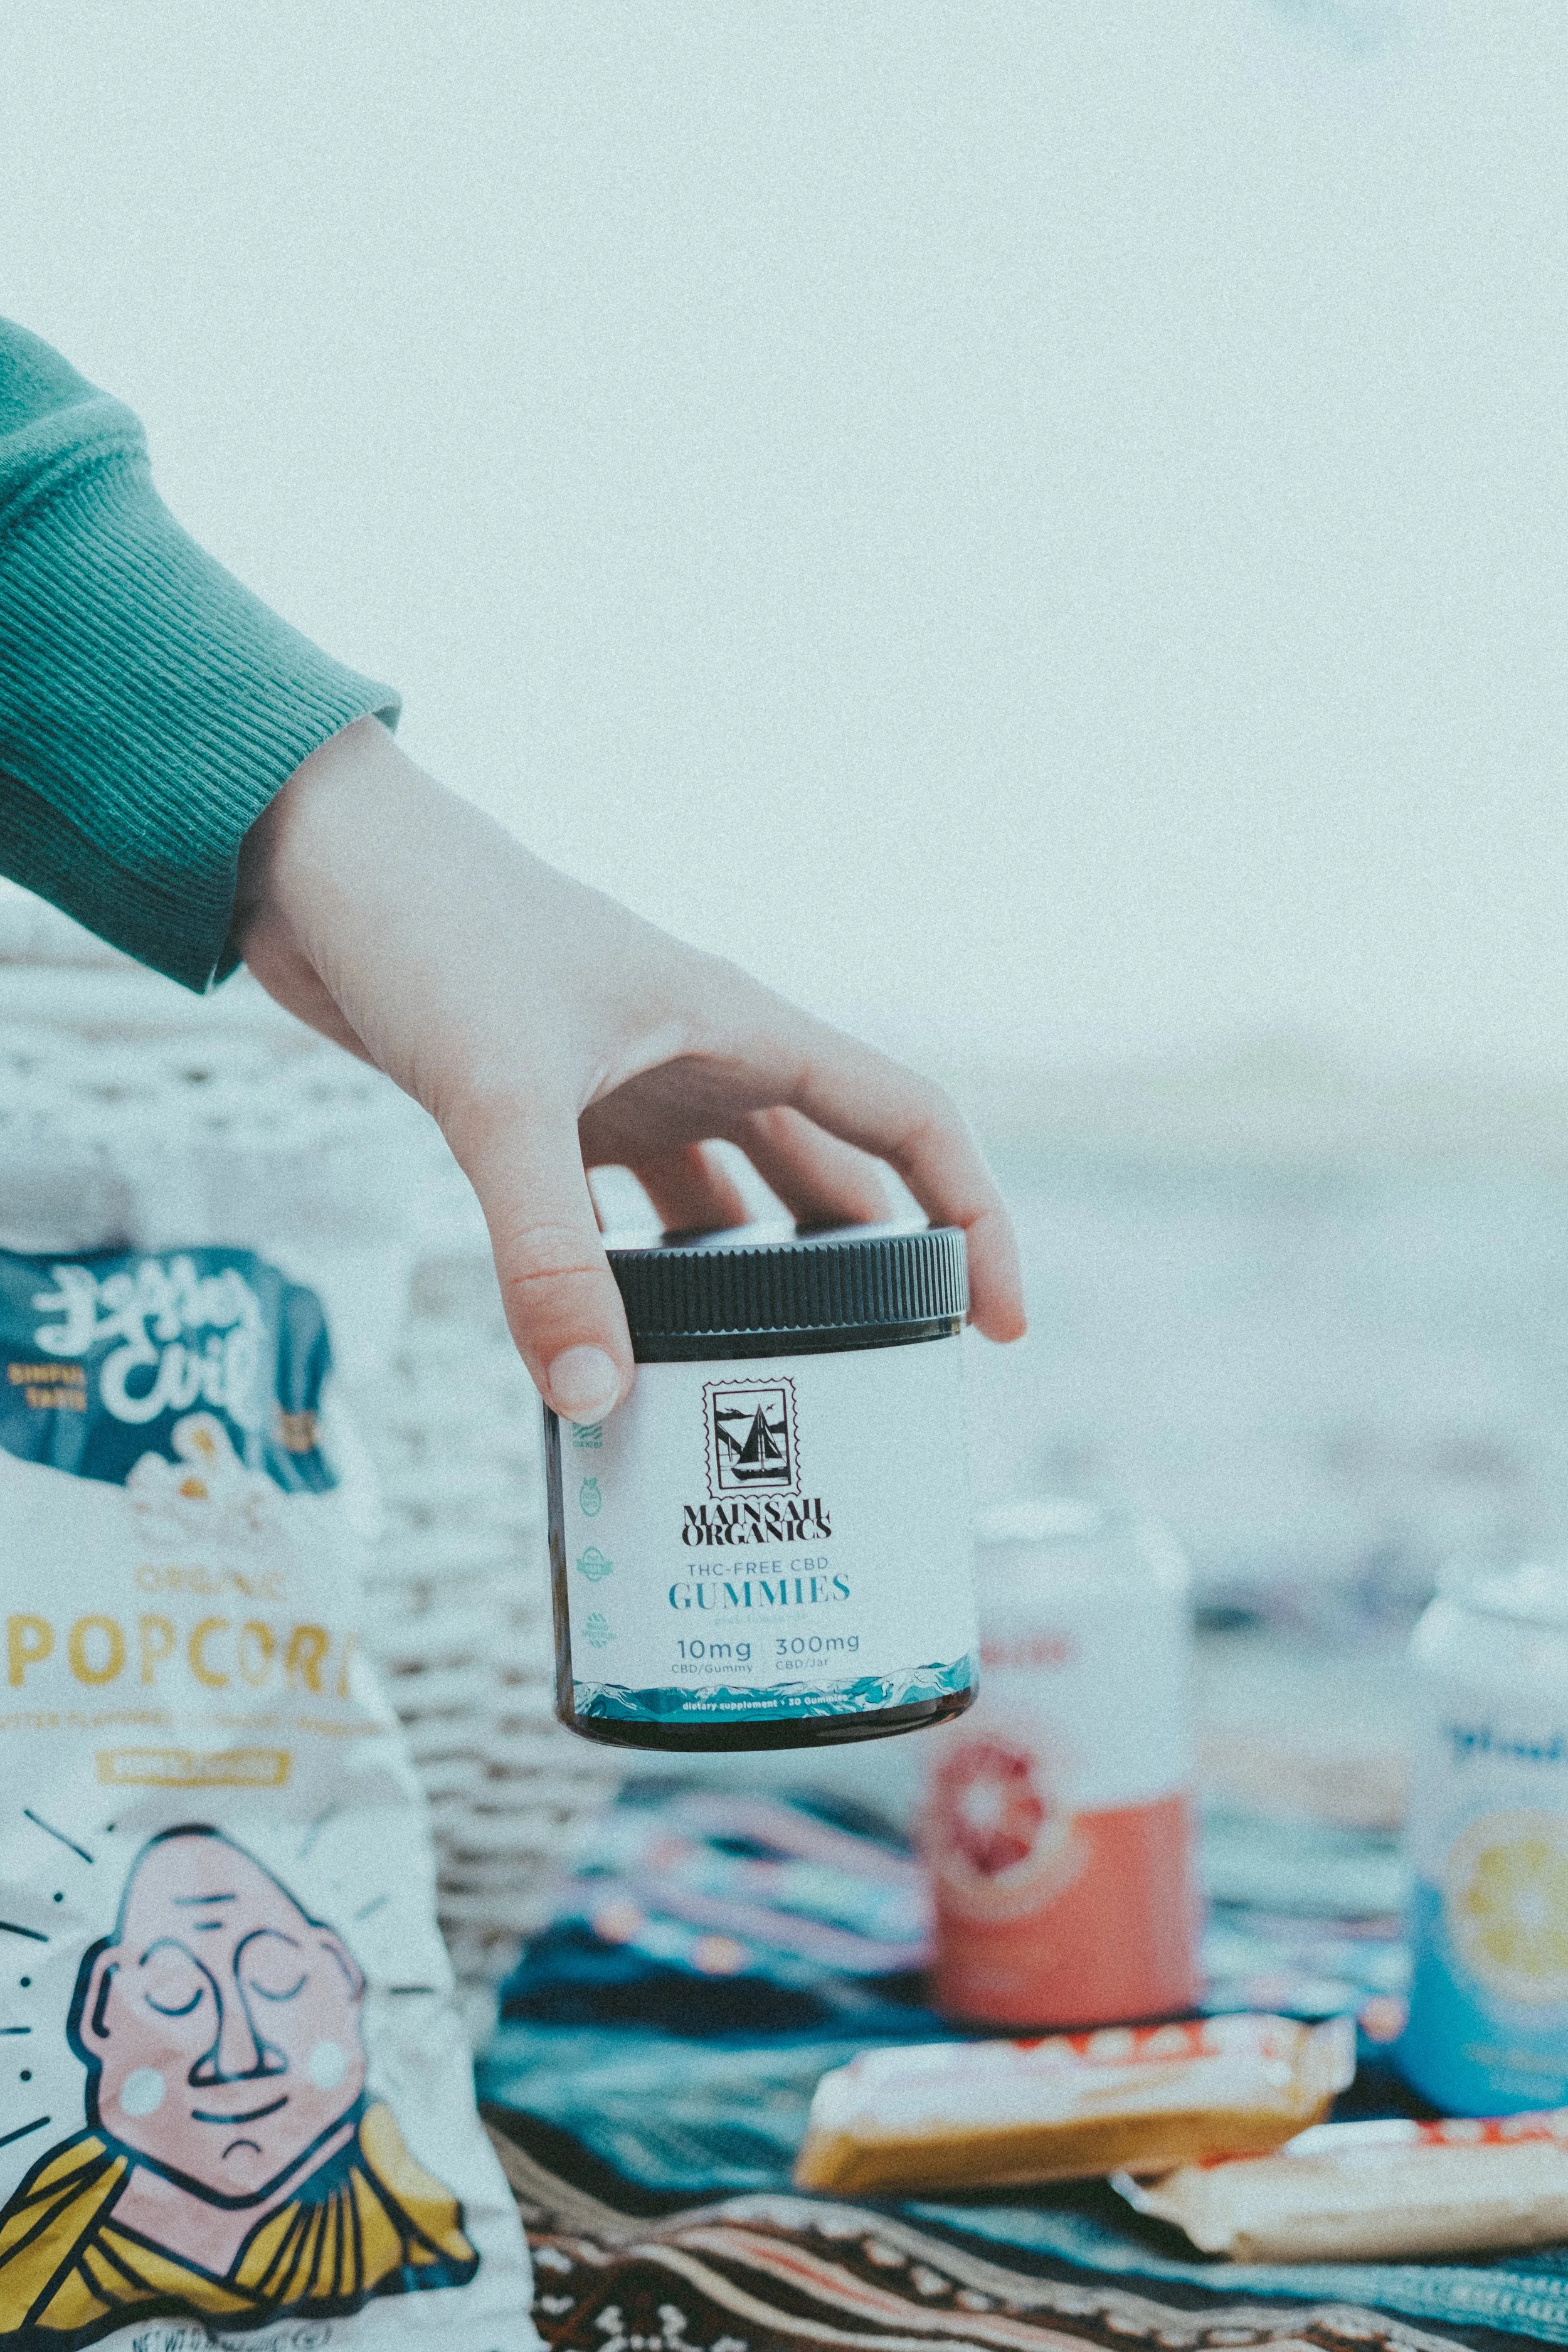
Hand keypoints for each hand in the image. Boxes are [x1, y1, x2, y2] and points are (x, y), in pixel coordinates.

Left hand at [234, 719, 1024, 1420]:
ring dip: (747, 1291)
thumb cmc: (428, 925)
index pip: (907, 1121)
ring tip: (757, 1390)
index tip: (995, 1326)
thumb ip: (544, 1251)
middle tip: (875, 1385)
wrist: (313, 860)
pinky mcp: (553, 1109)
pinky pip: (624, 1217)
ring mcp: (630, 1085)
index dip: (973, 1219)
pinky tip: (619, 1348)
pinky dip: (633, 1282)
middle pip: (830, 1179)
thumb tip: (592, 1400)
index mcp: (740, 1027)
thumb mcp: (499, 1093)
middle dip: (865, 1279)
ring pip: (730, 1206)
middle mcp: (702, 1058)